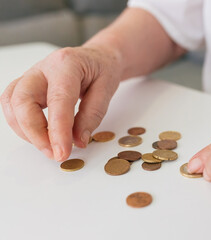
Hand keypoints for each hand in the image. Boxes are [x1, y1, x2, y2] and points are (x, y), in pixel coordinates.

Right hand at [1, 46, 122, 160]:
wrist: (97, 57)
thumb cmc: (103, 69)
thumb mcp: (108, 89)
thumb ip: (93, 115)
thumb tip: (78, 141)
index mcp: (67, 64)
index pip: (58, 100)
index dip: (58, 130)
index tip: (62, 152)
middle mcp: (43, 67)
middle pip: (23, 100)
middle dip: (35, 133)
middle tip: (54, 153)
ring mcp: (32, 75)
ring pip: (11, 103)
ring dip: (25, 131)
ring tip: (48, 147)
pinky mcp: (27, 85)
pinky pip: (12, 105)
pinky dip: (21, 124)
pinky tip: (39, 135)